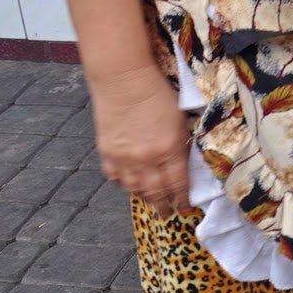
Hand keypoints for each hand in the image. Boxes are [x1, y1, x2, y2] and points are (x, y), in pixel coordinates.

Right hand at [89, 65, 189, 217]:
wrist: (124, 79)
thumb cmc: (159, 93)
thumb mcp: (180, 119)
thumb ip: (181, 145)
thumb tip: (183, 165)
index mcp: (169, 149)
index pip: (178, 184)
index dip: (182, 199)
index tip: (186, 208)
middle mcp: (146, 159)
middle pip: (156, 191)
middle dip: (164, 205)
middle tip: (168, 213)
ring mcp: (124, 158)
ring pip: (134, 188)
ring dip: (144, 197)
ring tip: (152, 201)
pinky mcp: (106, 152)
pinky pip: (115, 177)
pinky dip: (124, 183)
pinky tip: (130, 183)